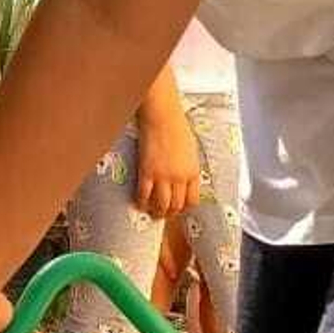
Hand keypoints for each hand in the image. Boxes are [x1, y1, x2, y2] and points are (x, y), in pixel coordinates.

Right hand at [134, 102, 201, 220]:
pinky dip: (141, 202)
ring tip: (152, 212)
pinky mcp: (147, 172)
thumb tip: (184, 179)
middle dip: (170, 213)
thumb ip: (188, 167)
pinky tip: (139, 204)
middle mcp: (180, 177)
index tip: (180, 210)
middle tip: (164, 214)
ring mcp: (163, 176)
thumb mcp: (191, 151)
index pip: (193, 200)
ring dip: (156, 212)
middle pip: (177, 205)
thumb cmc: (177, 128)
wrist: (163, 118)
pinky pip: (144, 194)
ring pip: (161, 204)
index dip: (185, 208)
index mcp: (193, 172)